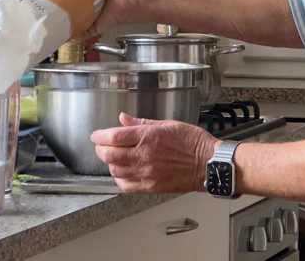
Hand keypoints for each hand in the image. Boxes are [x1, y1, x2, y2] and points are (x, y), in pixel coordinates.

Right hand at [42, 0, 133, 37]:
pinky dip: (65, 34)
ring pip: (59, 21)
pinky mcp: (86, 27)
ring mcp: (78, 15)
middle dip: (40, 6)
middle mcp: (73, 0)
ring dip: (50, 21)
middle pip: (51, 5)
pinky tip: (54, 32)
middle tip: (28, 5)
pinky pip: (73, 33)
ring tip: (36, 19)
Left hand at [91, 113, 218, 193]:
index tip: (96, 135)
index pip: (114, 136)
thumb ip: (142, 123)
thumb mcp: (168, 124)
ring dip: (109, 163)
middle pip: (110, 154)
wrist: (208, 164)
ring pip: (115, 170)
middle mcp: (145, 156)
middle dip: (101, 149)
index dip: (100, 136)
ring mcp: (147, 173)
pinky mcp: (151, 186)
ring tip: (112, 157)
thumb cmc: (193, 143)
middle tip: (101, 145)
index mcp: (149, 137)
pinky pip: (126, 185)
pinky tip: (121, 172)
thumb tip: (123, 119)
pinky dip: (118, 179)